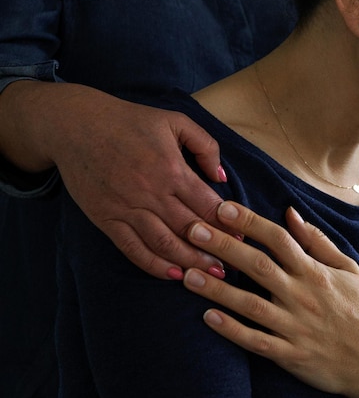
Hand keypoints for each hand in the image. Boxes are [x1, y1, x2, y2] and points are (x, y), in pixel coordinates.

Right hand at [1, 81, 225, 278]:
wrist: (76, 125)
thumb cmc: (130, 121)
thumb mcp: (175, 121)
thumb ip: (205, 146)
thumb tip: (222, 177)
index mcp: (172, 169)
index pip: (207, 205)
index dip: (228, 225)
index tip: (244, 238)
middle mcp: (152, 192)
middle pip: (190, 230)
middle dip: (215, 250)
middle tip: (235, 265)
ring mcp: (128, 208)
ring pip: (165, 244)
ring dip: (190, 262)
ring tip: (211, 276)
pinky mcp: (107, 219)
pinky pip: (133, 248)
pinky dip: (153, 264)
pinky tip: (172, 274)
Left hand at [183, 203, 358, 397]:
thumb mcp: (348, 268)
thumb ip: (318, 240)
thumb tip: (291, 212)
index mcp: (314, 272)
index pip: (278, 239)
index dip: (249, 221)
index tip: (223, 208)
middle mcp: (301, 295)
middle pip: (257, 265)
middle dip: (224, 246)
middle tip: (192, 231)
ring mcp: (294, 326)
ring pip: (250, 304)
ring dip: (218, 289)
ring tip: (189, 276)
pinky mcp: (290, 354)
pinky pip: (256, 341)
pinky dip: (232, 330)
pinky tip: (208, 318)